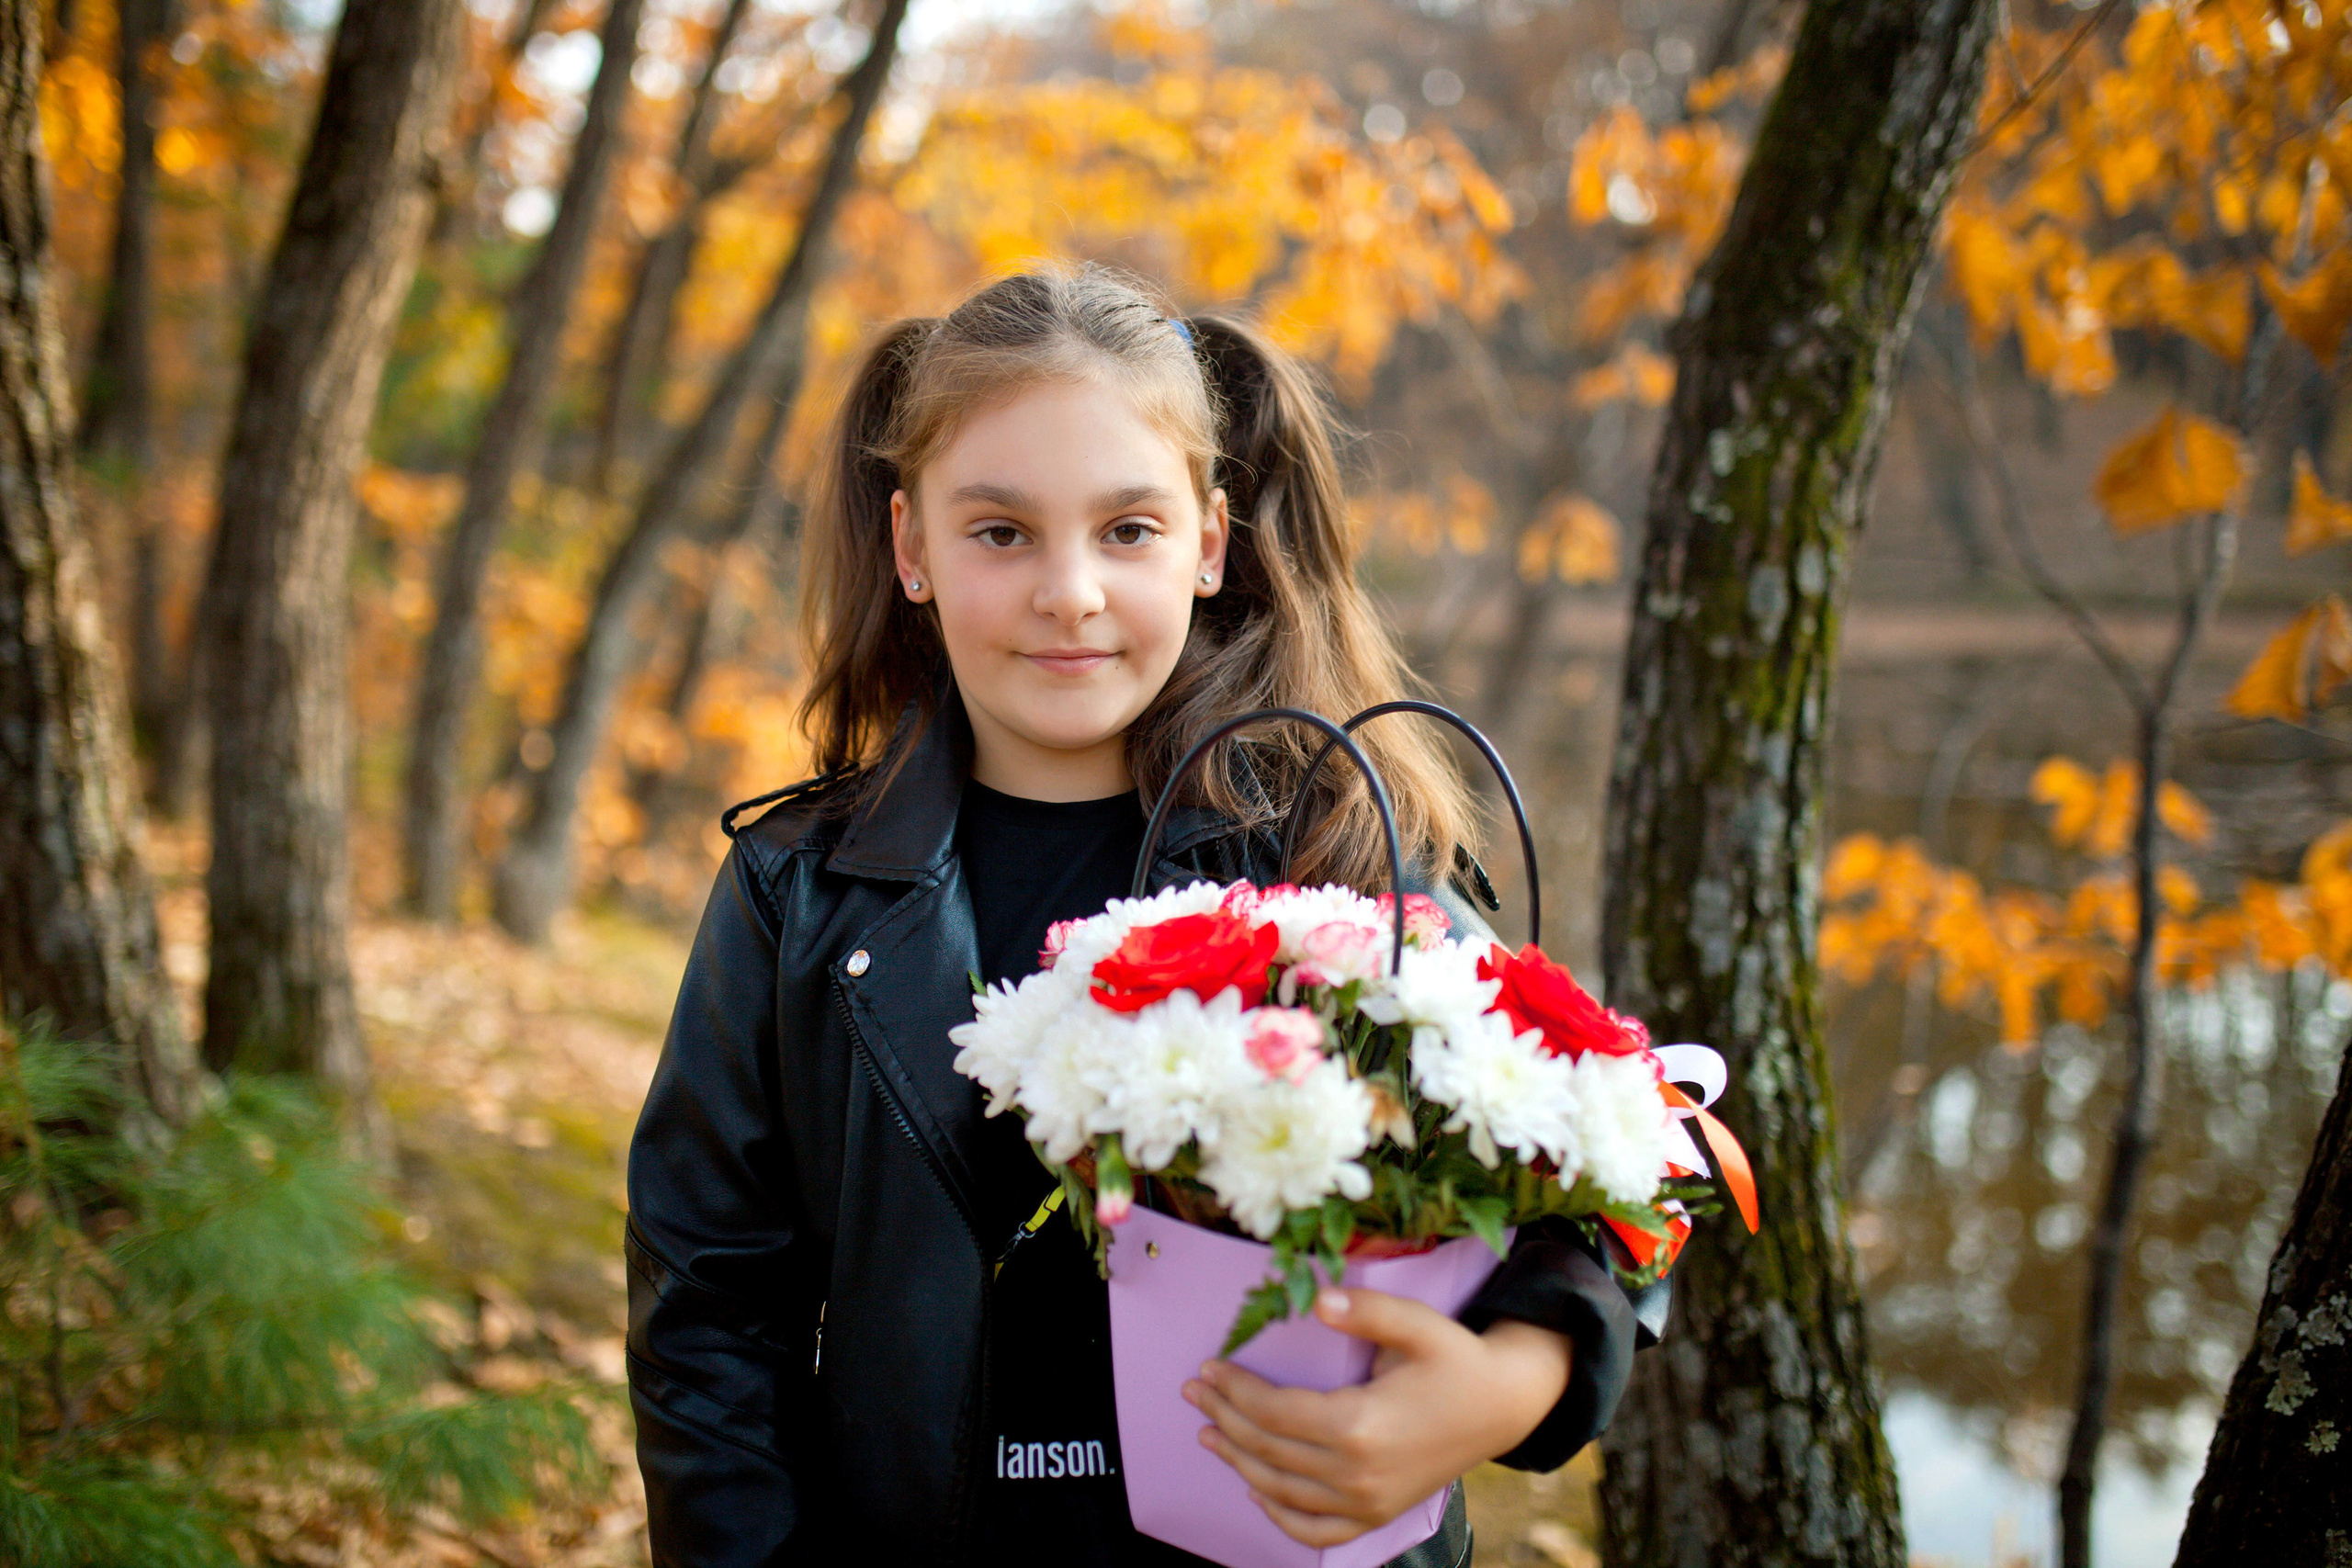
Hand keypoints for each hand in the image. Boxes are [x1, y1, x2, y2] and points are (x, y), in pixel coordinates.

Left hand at [1181, 1287, 1570, 1546]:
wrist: (1503, 1406)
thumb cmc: (1457, 1360)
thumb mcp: (1419, 1324)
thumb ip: (1367, 1312)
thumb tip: (1318, 1300)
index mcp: (1362, 1424)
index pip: (1276, 1411)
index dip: (1236, 1390)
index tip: (1209, 1367)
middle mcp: (1359, 1473)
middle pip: (1270, 1450)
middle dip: (1225, 1418)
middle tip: (1194, 1391)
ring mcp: (1368, 1502)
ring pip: (1282, 1490)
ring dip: (1239, 1461)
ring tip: (1208, 1433)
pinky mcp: (1378, 1514)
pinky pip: (1316, 1529)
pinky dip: (1279, 1516)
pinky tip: (1256, 1490)